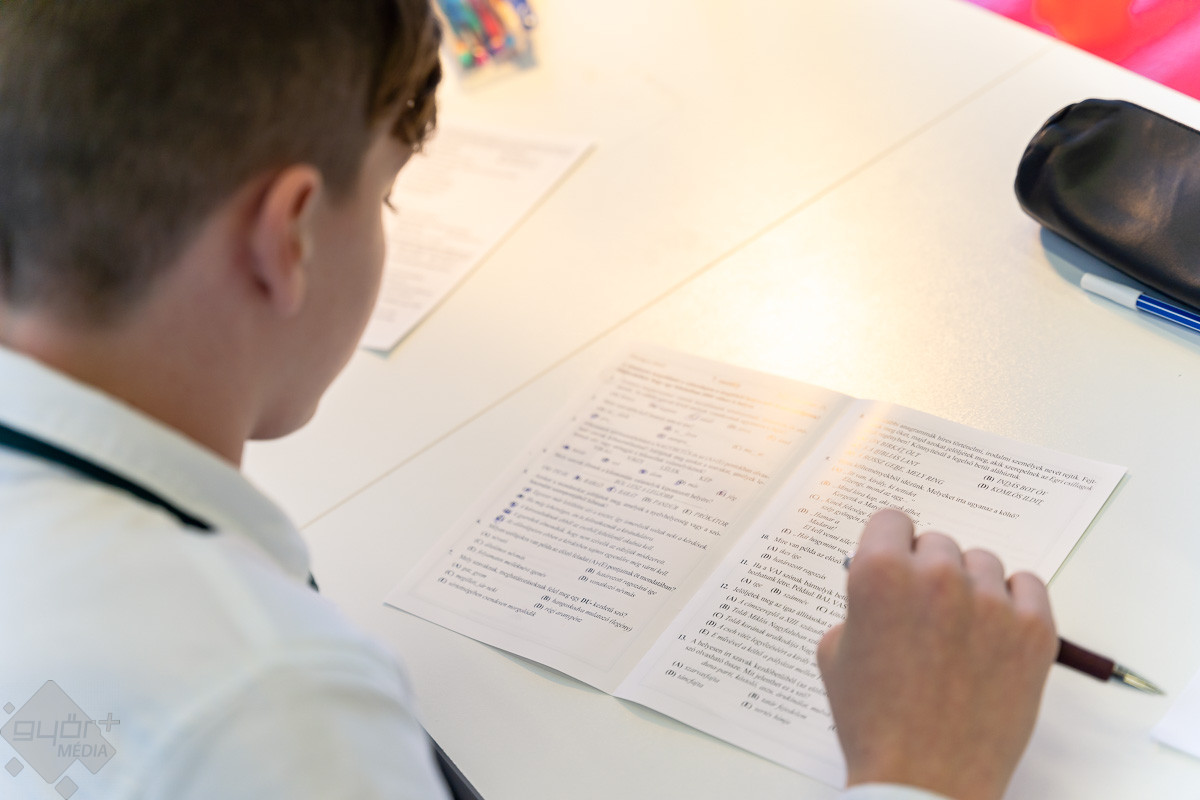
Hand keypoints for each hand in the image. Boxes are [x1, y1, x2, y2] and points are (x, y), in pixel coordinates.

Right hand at [817, 509, 1056, 799]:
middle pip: (938, 541)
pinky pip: (1028, 585)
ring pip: (983, 562)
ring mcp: (989, 602)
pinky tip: (995, 629)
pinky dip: (1013, 600)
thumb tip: (883, 592)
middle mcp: (936, 577)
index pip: (891, 520)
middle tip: (924, 610)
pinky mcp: (1033, 630)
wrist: (923, 778)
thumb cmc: (874, 723)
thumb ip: (859, 606)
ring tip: (960, 629)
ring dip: (970, 585)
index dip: (890, 544)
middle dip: (928, 570)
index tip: (896, 560)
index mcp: (879, 574)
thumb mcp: (836, 653)